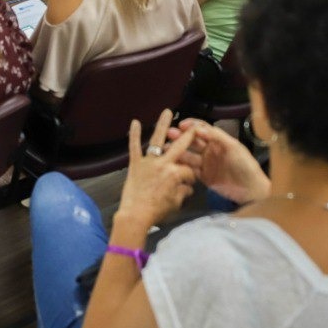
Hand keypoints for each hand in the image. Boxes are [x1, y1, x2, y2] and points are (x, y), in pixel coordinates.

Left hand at [116, 111, 196, 226]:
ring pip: (157, 140)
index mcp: (176, 174)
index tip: (189, 182)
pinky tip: (135, 122)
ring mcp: (149, 162)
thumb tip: (187, 188)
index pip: (188, 170)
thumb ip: (183, 192)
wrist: (135, 215)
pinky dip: (134, 135)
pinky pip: (134, 147)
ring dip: (163, 125)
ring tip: (167, 112)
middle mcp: (164, 164)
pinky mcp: (135, 164)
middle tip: (193, 127)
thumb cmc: (157, 211)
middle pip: (179, 147)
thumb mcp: (176, 203)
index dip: (191, 176)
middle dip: (188, 136)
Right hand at [168, 119, 269, 204]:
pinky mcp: (205, 177)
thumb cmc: (246, 166)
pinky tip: (173, 165)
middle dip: (181, 137)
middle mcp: (211, 150)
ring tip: (166, 150)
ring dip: (179, 152)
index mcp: (218, 141)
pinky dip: (182, 167)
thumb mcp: (234, 147)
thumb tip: (198, 128)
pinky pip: (190, 170)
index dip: (191, 126)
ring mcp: (207, 164)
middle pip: (193, 141)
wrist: (251, 190)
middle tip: (169, 135)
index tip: (181, 125)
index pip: (202, 129)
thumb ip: (217, 136)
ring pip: (189, 155)